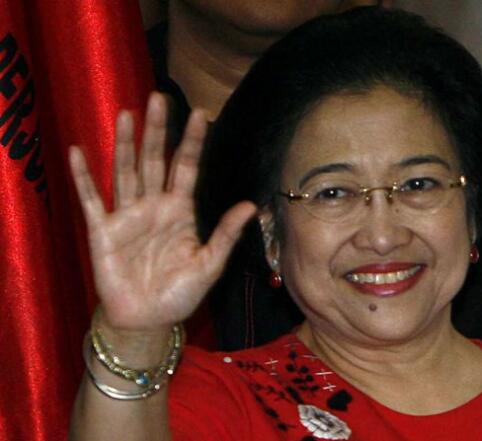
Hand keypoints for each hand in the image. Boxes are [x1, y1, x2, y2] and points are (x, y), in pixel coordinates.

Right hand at [69, 93, 255, 332]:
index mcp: (180, 211)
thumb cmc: (179, 293)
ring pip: (126, 171)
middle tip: (159, 98)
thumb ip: (226, 234)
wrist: (148, 321)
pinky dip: (84, 177)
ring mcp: (127, 216)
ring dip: (126, 144)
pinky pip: (91, 200)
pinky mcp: (103, 231)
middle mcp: (153, 206)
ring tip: (127, 114)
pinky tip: (79, 152)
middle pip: (155, 160)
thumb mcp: (209, 264)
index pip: (187, 168)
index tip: (202, 114)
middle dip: (158, 131)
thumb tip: (250, 206)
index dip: (193, 142)